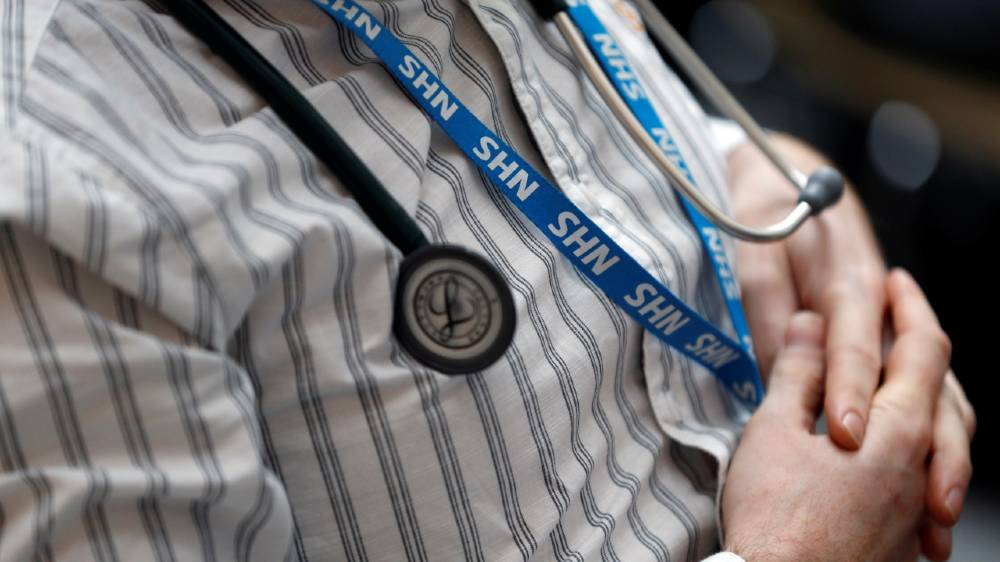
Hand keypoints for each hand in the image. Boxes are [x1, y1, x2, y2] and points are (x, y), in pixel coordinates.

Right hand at [723, 271, 949, 560]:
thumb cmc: (774, 516)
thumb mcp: (774, 429)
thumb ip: (798, 372)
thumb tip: (810, 327)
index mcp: (898, 430)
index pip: (925, 349)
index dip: (911, 307)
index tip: (897, 283)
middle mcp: (923, 468)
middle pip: (946, 394)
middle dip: (924, 351)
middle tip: (900, 324)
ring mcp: (916, 509)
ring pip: (941, 442)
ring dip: (923, 402)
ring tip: (897, 386)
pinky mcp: (902, 540)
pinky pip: (925, 481)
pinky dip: (914, 450)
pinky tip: (883, 455)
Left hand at [727, 137, 974, 557]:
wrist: (788, 179)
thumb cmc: (766, 218)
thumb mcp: (756, 256)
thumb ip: (769, 311)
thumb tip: (782, 371)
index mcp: (850, 279)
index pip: (855, 342)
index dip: (850, 389)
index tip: (845, 435)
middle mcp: (885, 307)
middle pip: (919, 378)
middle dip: (920, 439)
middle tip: (919, 498)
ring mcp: (894, 325)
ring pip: (936, 391)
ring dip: (941, 450)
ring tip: (935, 511)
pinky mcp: (891, 341)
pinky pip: (923, 395)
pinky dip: (932, 438)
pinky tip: (928, 483)